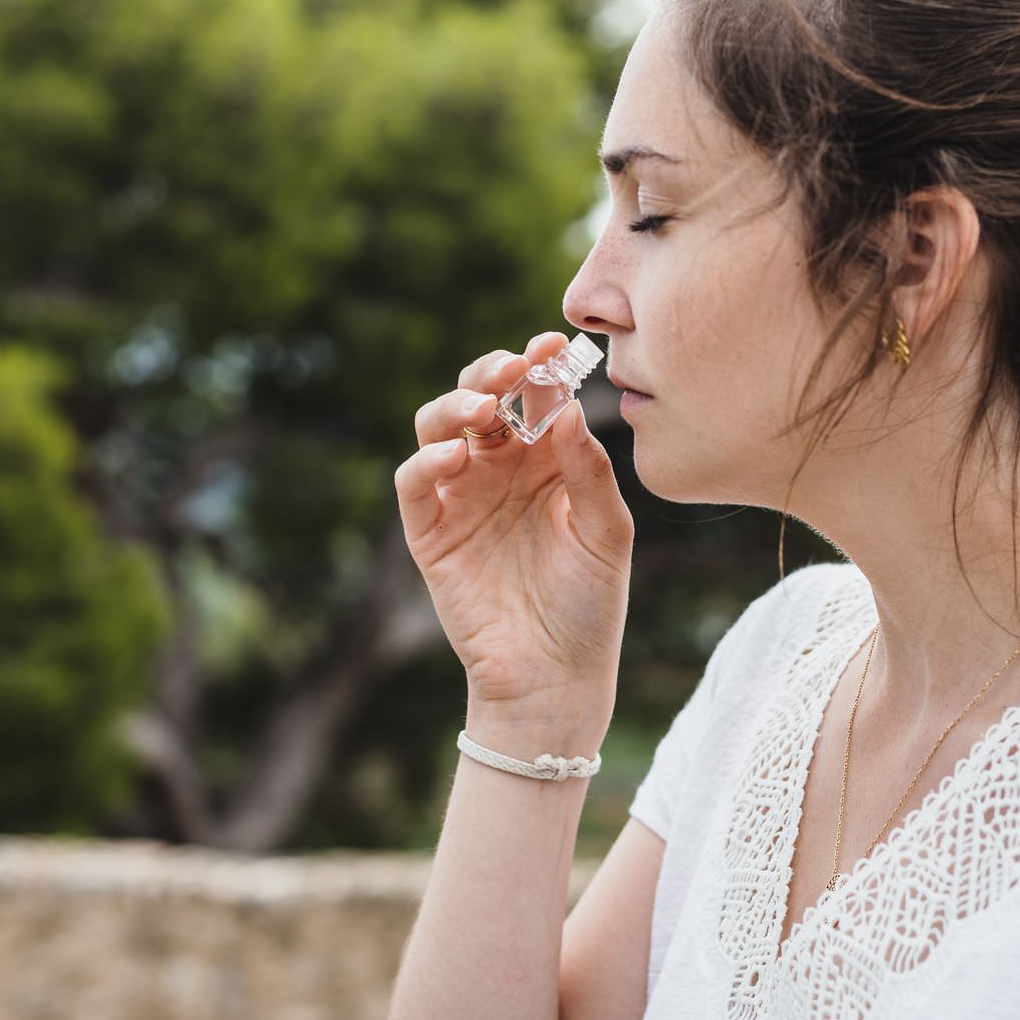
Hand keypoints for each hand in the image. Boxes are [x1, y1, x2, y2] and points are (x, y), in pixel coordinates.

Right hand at [395, 331, 633, 714]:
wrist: (556, 676)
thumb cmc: (590, 604)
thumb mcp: (606, 532)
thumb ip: (588, 470)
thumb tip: (566, 408)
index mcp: (546, 460)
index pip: (535, 397)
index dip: (540, 366)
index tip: (556, 343)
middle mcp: (499, 470)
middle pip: (481, 397)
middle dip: (492, 371)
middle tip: (514, 366)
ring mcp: (461, 497)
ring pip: (437, 427)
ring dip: (454, 404)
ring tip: (484, 406)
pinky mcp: (429, 533)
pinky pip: (413, 483)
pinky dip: (426, 461)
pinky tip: (457, 456)